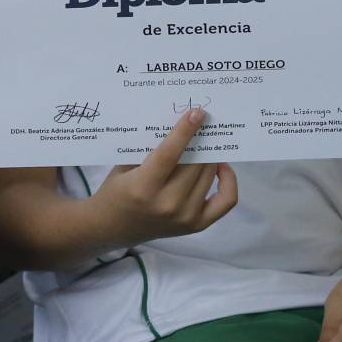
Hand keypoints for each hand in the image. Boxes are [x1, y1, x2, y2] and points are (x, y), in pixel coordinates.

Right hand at [88, 108, 238, 245]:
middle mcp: (168, 204)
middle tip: (202, 125)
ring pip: (208, 175)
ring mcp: (186, 216)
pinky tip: (221, 166)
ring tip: (206, 143)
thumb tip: (178, 126)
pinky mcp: (197, 224)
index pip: (170, 154)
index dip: (185, 131)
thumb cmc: (115, 191)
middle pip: (194, 164)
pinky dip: (229, 181)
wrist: (112, 227)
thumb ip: (148, 150)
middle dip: (200, 141)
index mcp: (143, 188)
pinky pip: (226, 200)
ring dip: (210, 156)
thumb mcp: (124, 167)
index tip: (197, 113)